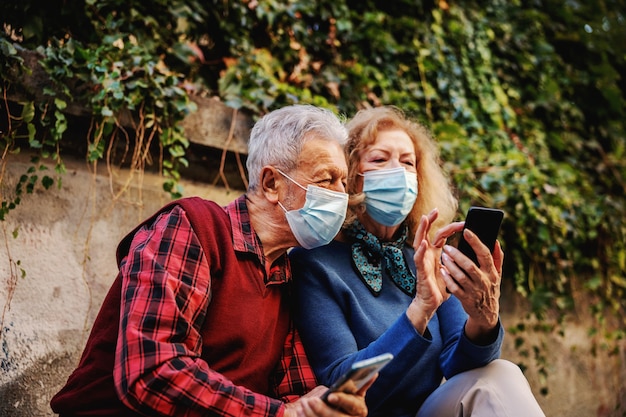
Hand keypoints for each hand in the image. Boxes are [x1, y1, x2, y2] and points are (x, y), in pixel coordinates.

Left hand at [283, 384, 368, 416]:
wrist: (335, 412)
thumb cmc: (344, 397)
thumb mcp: (352, 391)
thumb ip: (359, 384)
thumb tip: (374, 374)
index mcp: (359, 409)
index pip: (351, 405)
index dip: (342, 400)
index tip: (330, 396)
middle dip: (321, 410)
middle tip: (309, 401)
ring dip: (311, 414)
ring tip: (302, 405)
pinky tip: (301, 413)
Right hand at [407, 209, 463, 333]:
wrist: (432, 302)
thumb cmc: (443, 286)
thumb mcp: (454, 269)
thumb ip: (460, 258)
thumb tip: (474, 249)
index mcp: (436, 252)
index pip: (442, 235)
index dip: (451, 227)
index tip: (463, 221)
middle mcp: (428, 254)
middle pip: (428, 233)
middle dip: (430, 221)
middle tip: (435, 210)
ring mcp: (422, 261)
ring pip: (419, 241)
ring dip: (422, 230)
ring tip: (425, 219)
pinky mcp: (420, 271)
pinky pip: (418, 259)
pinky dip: (420, 250)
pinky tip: (423, 243)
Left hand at [440, 228, 503, 342]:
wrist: (487, 313)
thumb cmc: (490, 287)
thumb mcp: (497, 274)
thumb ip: (497, 258)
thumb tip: (495, 241)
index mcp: (492, 272)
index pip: (485, 254)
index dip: (476, 242)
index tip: (466, 230)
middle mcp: (484, 281)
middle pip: (470, 266)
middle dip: (457, 255)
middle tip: (447, 246)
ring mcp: (474, 291)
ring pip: (460, 277)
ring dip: (450, 266)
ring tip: (443, 256)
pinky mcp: (466, 299)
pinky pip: (455, 288)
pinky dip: (448, 279)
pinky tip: (442, 270)